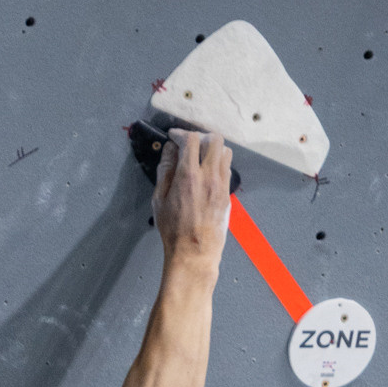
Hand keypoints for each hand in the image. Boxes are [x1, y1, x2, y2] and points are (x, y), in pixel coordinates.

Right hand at [152, 129, 232, 274]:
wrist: (194, 253)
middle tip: (189, 144)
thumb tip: (169, 151)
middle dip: (201, 136)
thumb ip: (165, 171)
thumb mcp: (159, 201)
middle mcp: (209, 177)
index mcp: (188, 176)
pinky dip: (217, 163)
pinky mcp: (227, 194)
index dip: (180, 133)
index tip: (173, 136)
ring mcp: (221, 185)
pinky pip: (227, 168)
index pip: (191, 139)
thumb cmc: (173, 231)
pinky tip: (206, 173)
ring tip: (199, 158)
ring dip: (212, 149)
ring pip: (225, 151)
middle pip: (215, 139)